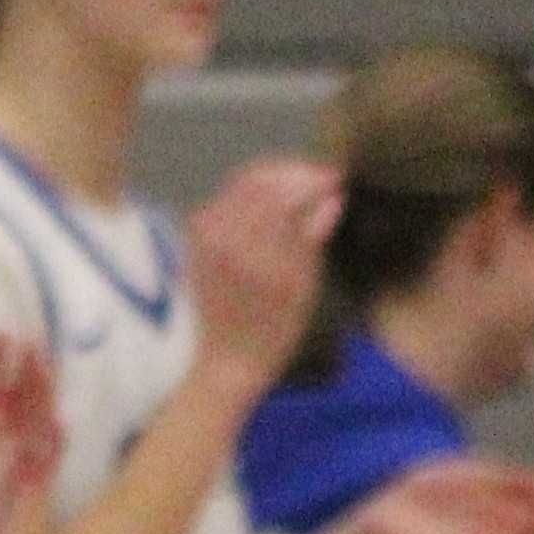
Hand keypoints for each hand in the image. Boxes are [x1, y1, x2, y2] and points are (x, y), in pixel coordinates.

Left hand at [185, 156, 342, 379]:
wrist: (225, 359)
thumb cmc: (273, 331)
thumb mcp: (304, 287)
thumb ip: (312, 237)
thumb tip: (332, 198)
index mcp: (250, 247)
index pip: (283, 191)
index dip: (313, 179)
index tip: (339, 178)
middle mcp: (220, 235)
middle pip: (260, 180)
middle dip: (295, 174)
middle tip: (324, 180)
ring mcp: (202, 235)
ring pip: (241, 186)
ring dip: (275, 180)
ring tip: (306, 188)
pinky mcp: (194, 239)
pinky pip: (226, 200)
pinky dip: (254, 194)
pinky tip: (277, 202)